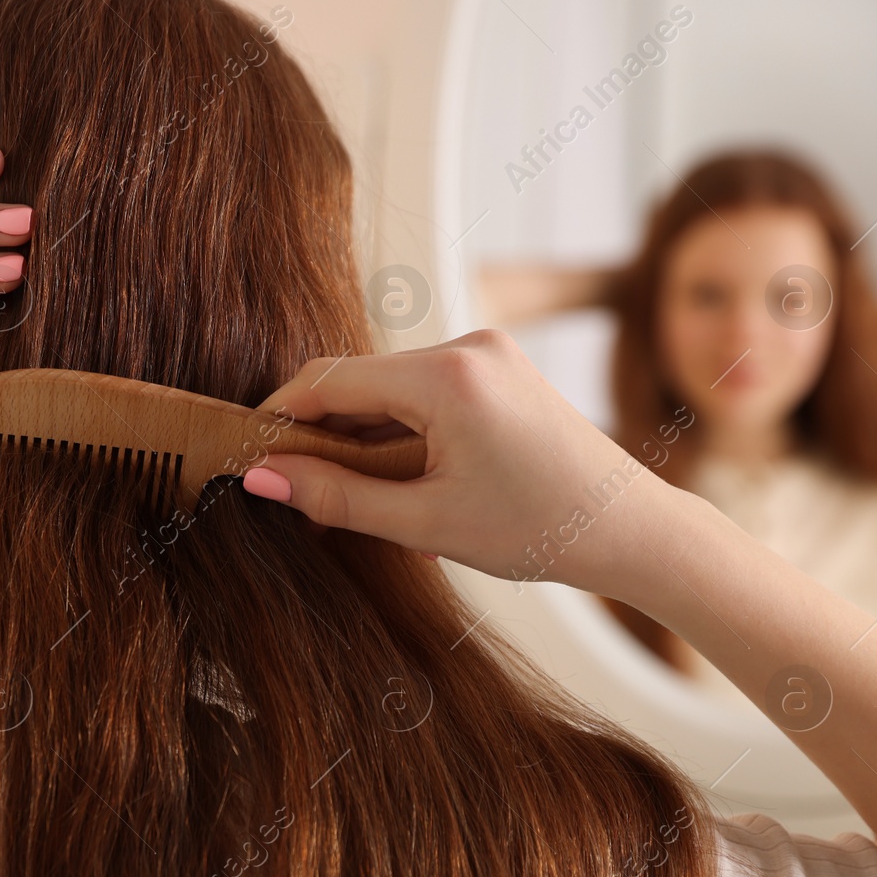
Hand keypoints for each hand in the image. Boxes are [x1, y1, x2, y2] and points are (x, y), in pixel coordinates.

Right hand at [243, 329, 675, 600]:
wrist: (629, 528)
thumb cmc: (537, 530)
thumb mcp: (423, 524)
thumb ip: (335, 497)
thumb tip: (262, 479)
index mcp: (448, 377)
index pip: (328, 381)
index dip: (278, 418)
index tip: (246, 456)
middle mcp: (467, 346)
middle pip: (358, 380)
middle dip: (320, 433)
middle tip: (295, 491)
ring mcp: (487, 352)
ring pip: (389, 386)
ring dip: (360, 435)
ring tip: (353, 498)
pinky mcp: (499, 367)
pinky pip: (423, 390)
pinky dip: (398, 430)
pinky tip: (399, 480)